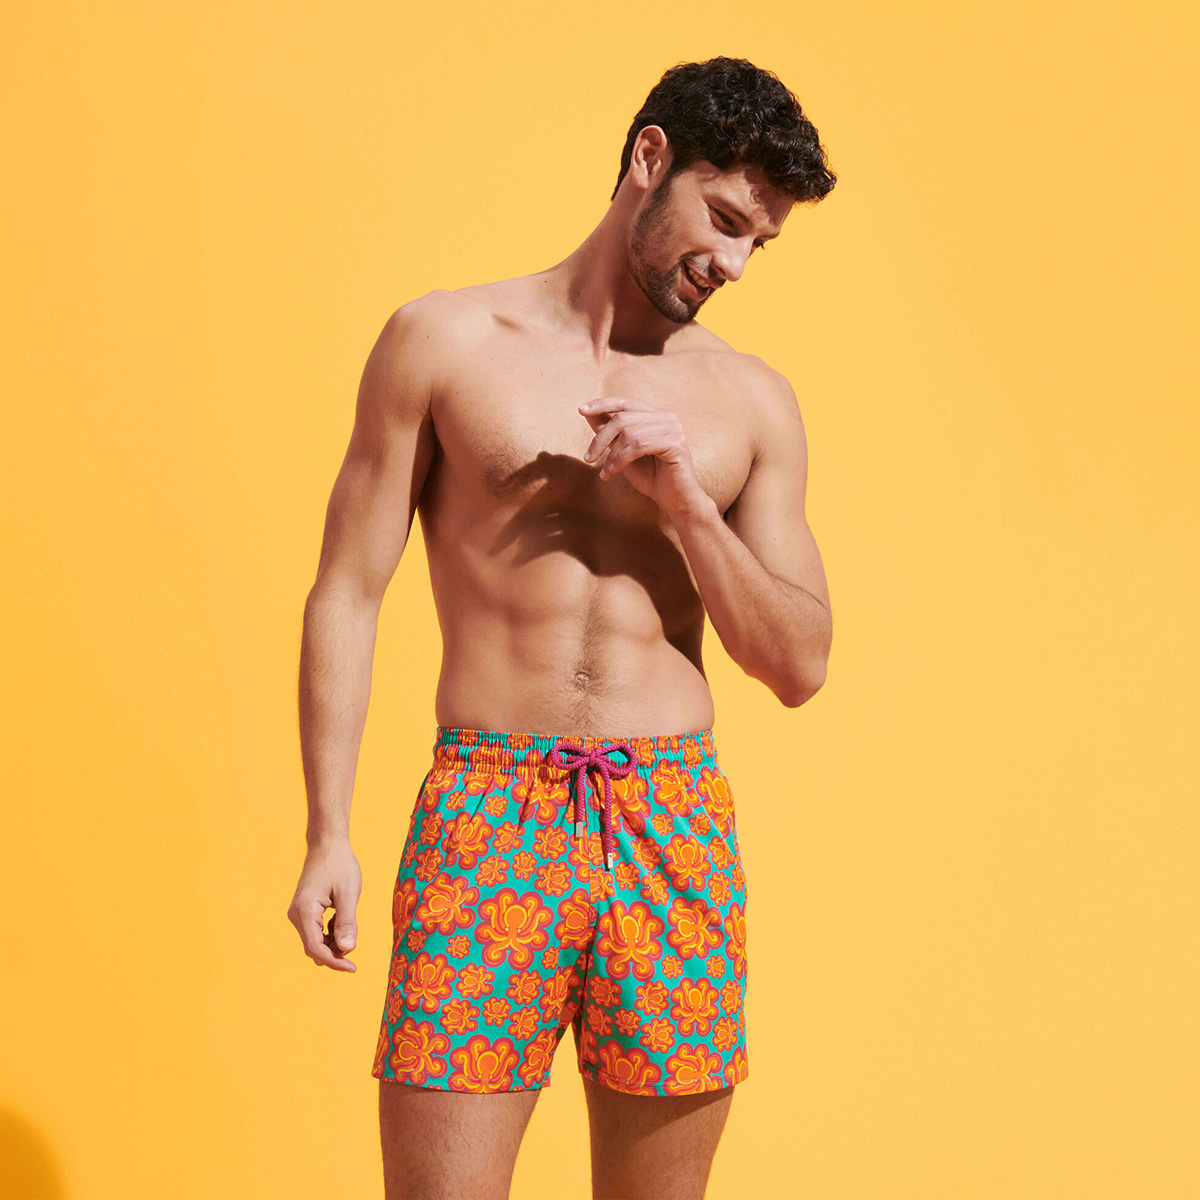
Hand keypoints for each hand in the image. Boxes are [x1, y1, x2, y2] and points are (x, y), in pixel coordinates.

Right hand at [286, 835, 361, 972]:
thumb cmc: (339, 865)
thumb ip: (347, 922)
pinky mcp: (303, 911)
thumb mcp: (348, 893)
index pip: (316, 947)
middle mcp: (296, 914)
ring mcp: (298, 913)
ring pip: (314, 941)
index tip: (353, 968)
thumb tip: (348, 949)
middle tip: (355, 950)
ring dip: (332, 944)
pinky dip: (329, 934)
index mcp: (305, 910)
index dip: (334, 961)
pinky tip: (341, 922)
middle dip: (334, 953)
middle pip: (313, 947)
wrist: (327, 844)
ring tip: (349, 930)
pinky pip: (315, 932)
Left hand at [578, 396, 710, 518]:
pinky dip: (621, 460)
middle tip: (588, 458)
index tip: (581, 410)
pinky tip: (612, 472)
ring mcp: (673, 429)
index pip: (625, 402)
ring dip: (611, 455)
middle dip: (601, 438)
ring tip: (605, 472)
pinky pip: (640, 446)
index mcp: (656, 415)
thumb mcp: (623, 452)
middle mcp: (667, 417)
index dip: (603, 404)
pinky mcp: (676, 444)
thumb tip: (587, 412)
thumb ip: (609, 433)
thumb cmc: (651, 477)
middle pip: (623, 418)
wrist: (674, 501)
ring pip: (629, 433)